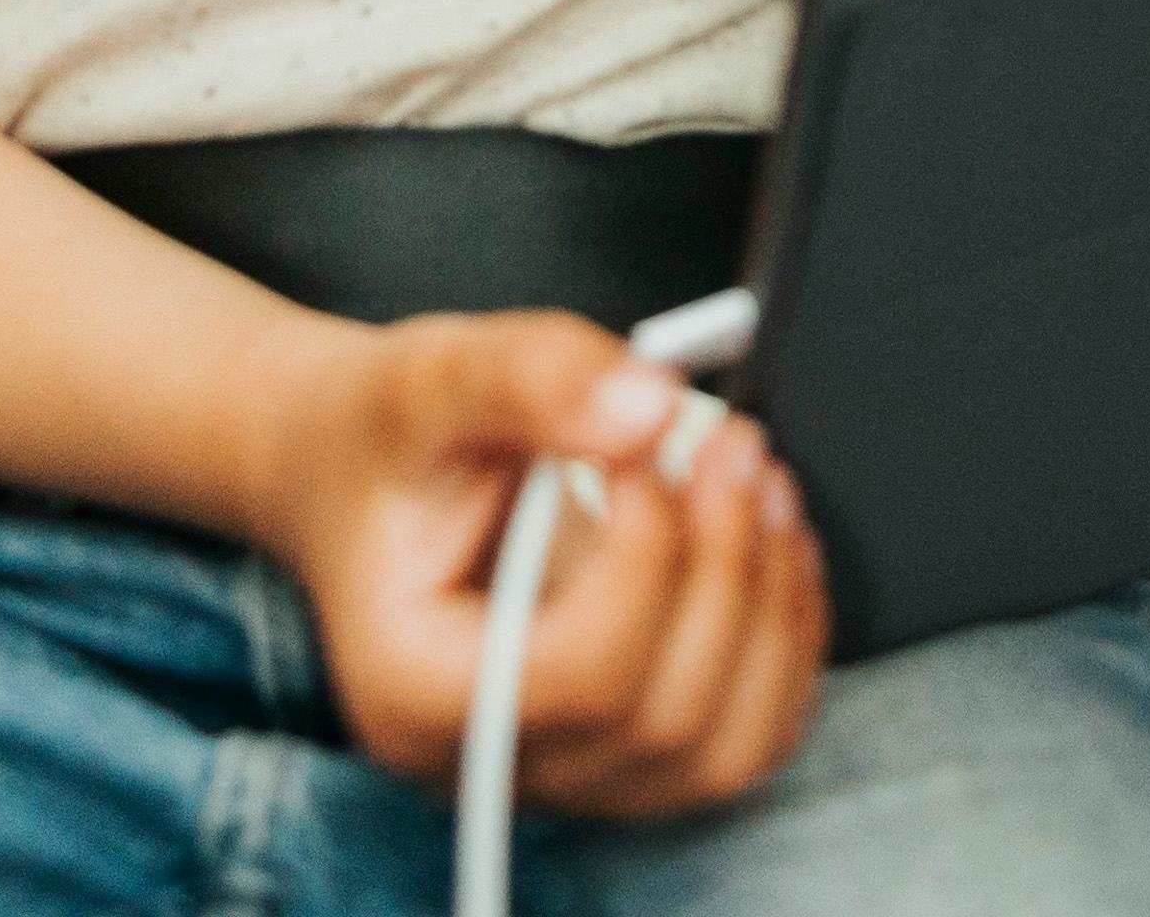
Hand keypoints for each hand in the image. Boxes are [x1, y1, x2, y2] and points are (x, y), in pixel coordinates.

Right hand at [248, 308, 826, 811]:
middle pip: (660, 721)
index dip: (648, 559)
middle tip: (736, 445)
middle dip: (725, 569)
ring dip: (772, 613)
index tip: (655, 446)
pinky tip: (771, 545)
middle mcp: (486, 763)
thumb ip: (532, 379)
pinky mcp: (622, 752)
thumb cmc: (384, 437)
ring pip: (721, 753)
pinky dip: (784, 645)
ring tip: (762, 487)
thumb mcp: (429, 375)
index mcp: (414, 692)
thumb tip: (652, 407)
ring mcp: (562, 773)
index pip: (576, 679)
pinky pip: (745, 741)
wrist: (366, 472)